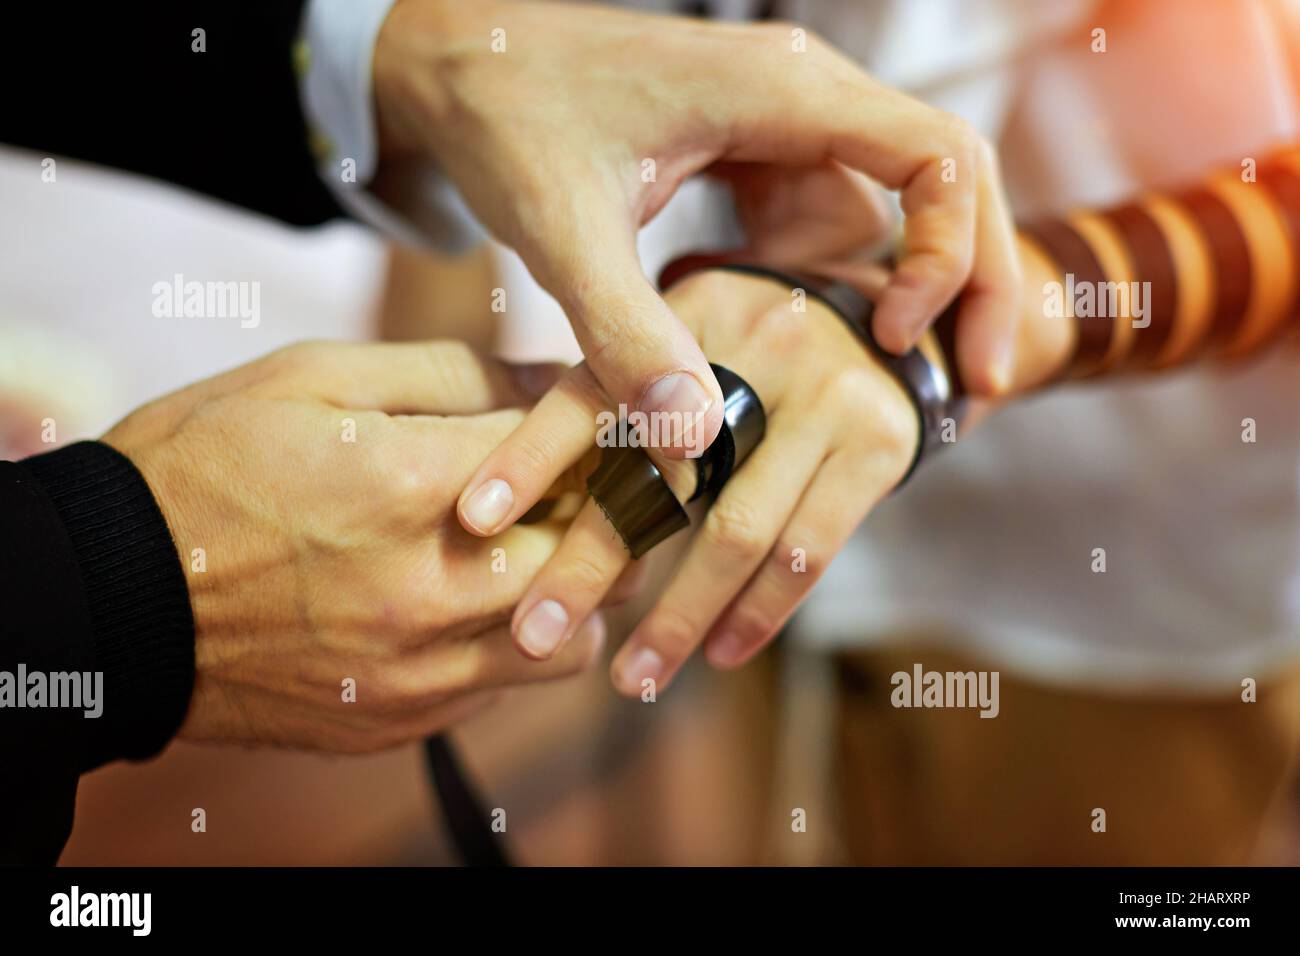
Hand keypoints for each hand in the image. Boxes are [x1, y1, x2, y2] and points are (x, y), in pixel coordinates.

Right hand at [103, 341, 605, 751]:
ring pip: (569, 640)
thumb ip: (448, 372)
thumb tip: (546, 377)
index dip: (587, 430)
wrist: (109, 598)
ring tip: (528, 551)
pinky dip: (509, 643)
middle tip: (578, 483)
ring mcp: (415, 670)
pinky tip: (470, 604)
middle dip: (599, 511)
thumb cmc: (203, 467)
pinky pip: (504, 688)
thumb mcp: (312, 377)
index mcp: (406, 485)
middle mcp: (426, 590)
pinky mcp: (397, 720)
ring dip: (569, 591)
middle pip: (592, 556)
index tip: (584, 422)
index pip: (566, 454)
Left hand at [372, 0, 1019, 501]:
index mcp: (784, 91)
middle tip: (973, 385)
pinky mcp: (753, 157)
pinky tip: (774, 338)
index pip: (939, 155)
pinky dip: (815, 285)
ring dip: (878, 294)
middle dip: (965, 282)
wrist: (455, 60)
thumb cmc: (505, 115)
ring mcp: (783, 127)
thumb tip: (695, 444)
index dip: (951, 253)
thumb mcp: (562, 229)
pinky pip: (819, 225)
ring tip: (860, 383)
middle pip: (946, 181)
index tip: (900, 340)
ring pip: (882, 214)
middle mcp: (804, 99)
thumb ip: (625, 332)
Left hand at [456, 270, 920, 695]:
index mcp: (685, 314)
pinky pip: (808, 551)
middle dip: (590, 564)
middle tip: (534, 634)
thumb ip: (626, 392)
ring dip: (679, 617)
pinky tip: (719, 654)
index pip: (593, 391)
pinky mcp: (880, 442)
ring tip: (632, 678)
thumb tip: (526, 488)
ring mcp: (825, 392)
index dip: (529, 457)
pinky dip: (759, 612)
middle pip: (657, 473)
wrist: (902, 322)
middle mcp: (754, 342)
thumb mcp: (692, 336)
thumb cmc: (761, 349)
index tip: (474, 522)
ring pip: (734, 530)